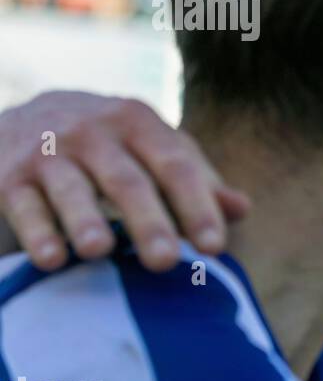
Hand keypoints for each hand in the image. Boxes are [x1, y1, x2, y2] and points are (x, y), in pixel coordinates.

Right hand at [0, 91, 248, 270]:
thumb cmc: (112, 145)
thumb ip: (196, 179)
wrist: (26, 117)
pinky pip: (25, 206)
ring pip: (71, 189)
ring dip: (85, 220)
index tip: (214, 247)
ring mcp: (50, 153)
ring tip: (100, 251)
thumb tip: (241, 209)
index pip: (176, 165)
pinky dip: (37, 232)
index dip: (197, 206)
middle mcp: (94, 132)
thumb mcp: (153, 149)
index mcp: (140, 123)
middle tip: (166, 262)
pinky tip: (52, 260)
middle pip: (127, 181)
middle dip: (147, 221)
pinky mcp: (10, 176)